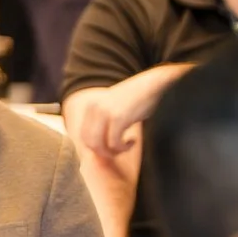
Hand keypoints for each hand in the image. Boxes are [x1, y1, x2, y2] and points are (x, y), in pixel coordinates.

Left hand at [71, 66, 187, 162]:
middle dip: (104, 153)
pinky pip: (114, 143)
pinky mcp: (118, 118)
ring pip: (99, 146)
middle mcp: (94, 109)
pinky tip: (133, 141)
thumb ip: (105, 123)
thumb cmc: (137, 99)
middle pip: (89, 143)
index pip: (84, 136)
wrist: (153, 83)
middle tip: (119, 151)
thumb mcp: (115, 108)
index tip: (111, 150)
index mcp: (90, 107)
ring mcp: (104, 113)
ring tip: (126, 147)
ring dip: (113, 152)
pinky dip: (123, 148)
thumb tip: (100, 148)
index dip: (96, 148)